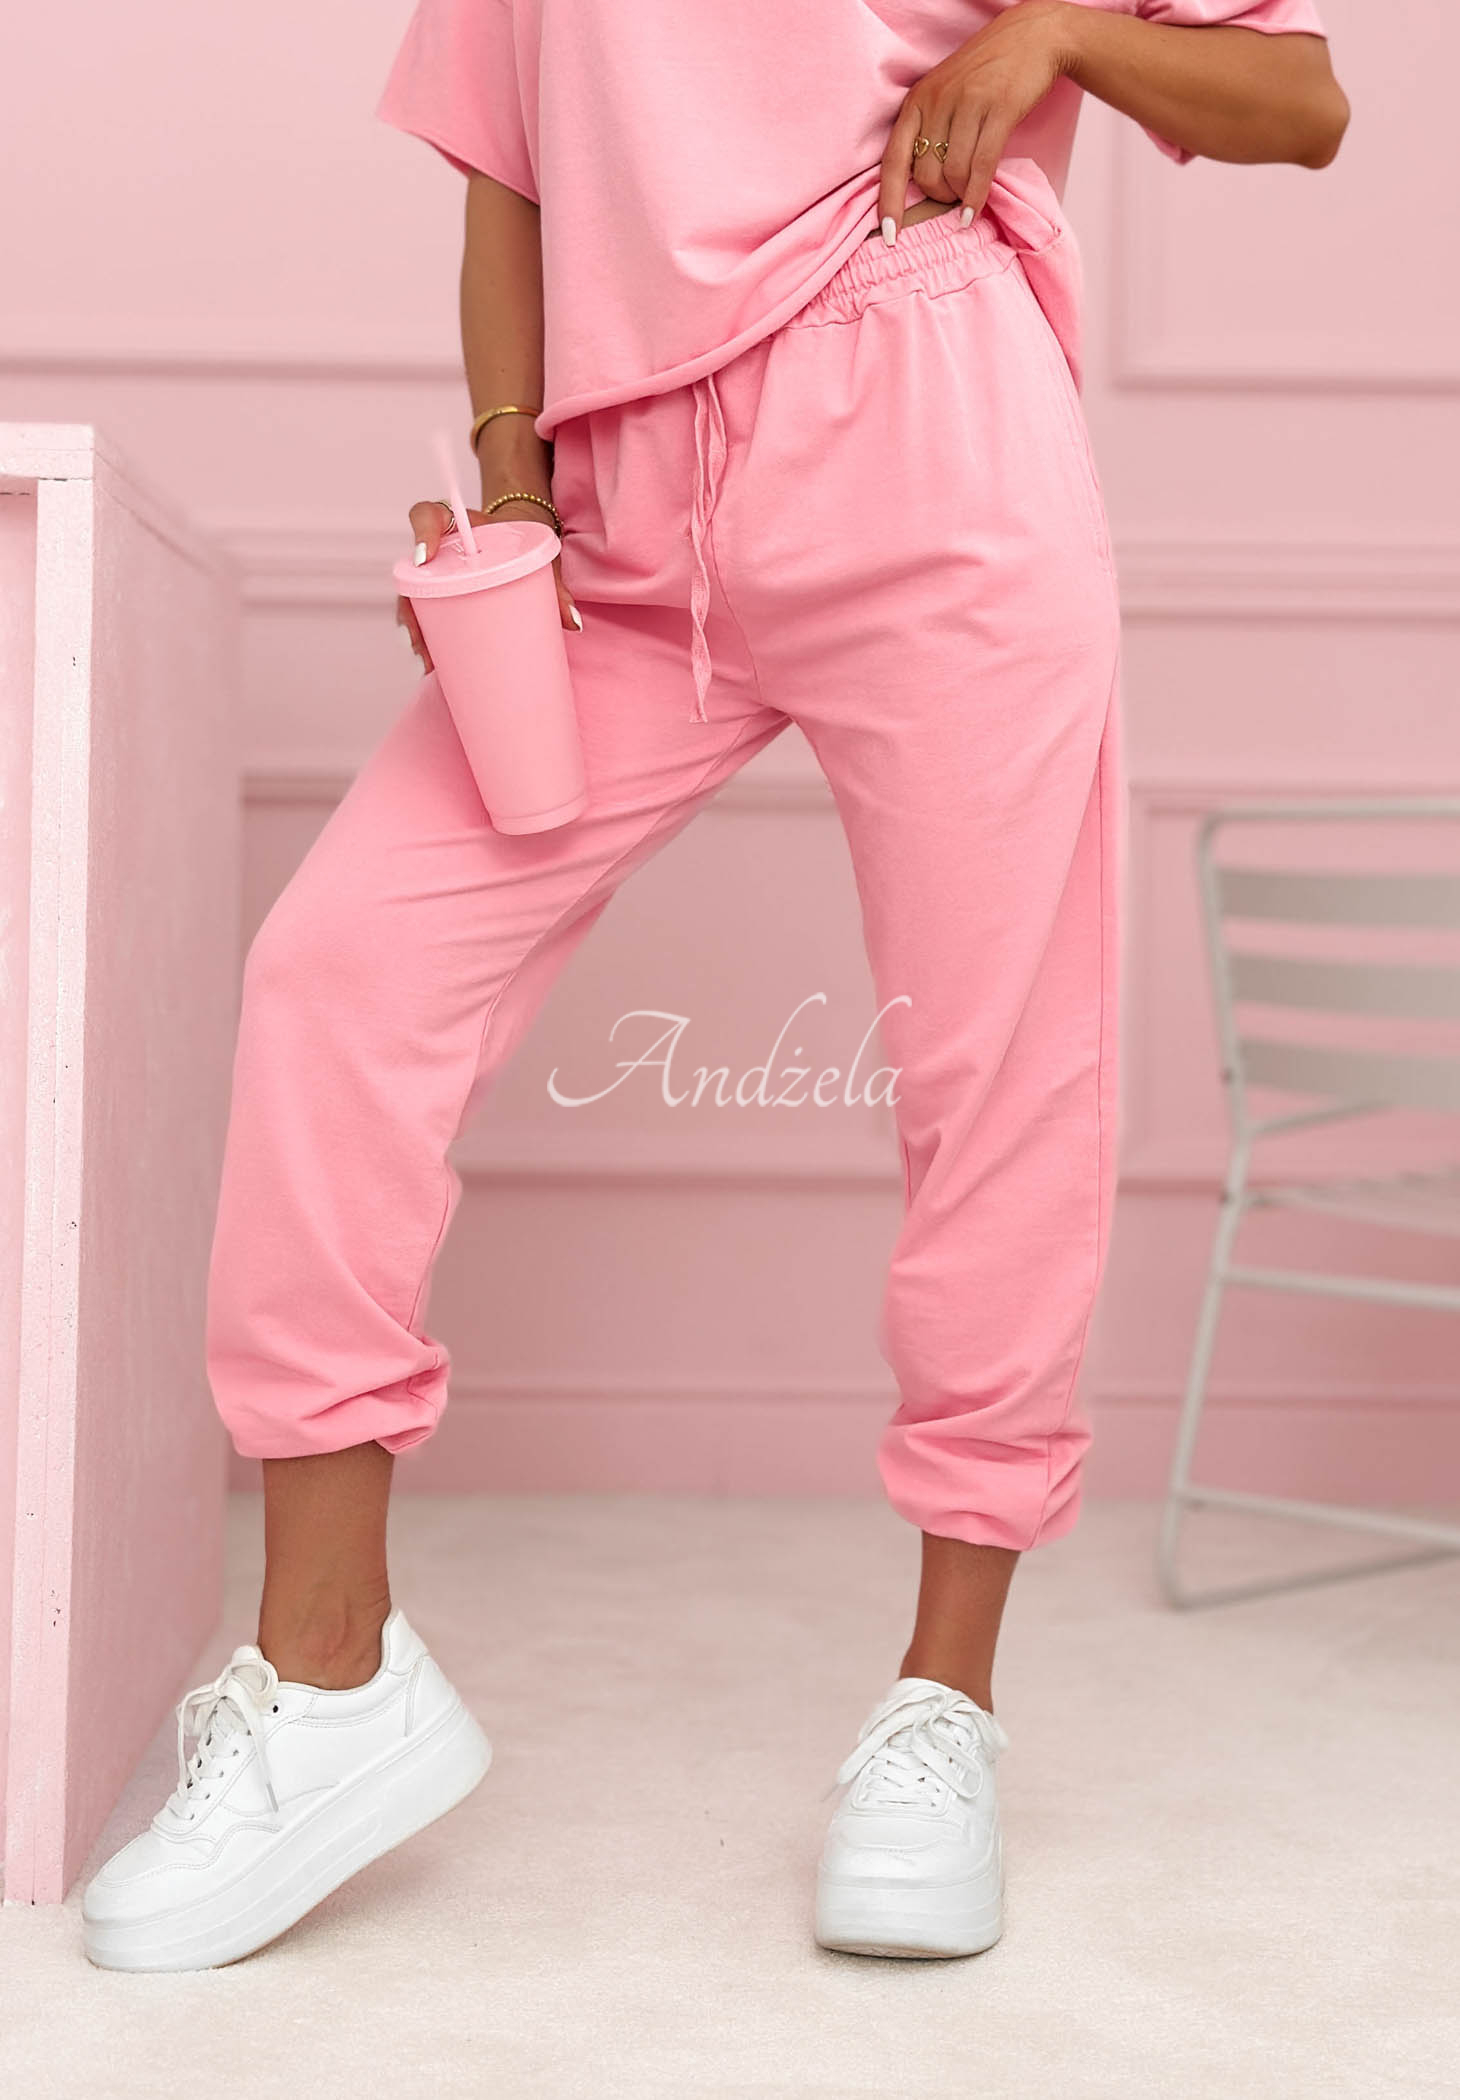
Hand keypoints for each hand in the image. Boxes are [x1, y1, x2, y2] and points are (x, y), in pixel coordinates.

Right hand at [395, 495, 581, 671]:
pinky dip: (430, 639)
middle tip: (421, 639)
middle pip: (412, 572)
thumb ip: (555, 585)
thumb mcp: (540, 557)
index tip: (423, 558)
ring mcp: (440, 575)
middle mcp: (442, 550)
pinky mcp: (445, 596)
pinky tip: (434, 663)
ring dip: (417, 631)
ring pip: (415, 598)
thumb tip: (572, 623)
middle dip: (412, 609)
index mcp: (459, 526)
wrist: (523, 543)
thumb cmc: (525, 545)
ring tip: (429, 660)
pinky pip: (429, 614)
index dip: (421, 533)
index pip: (427, 515)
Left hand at [878, 0, 1077, 240]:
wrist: (1033, 37)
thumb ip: (929, 130)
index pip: (893, 160)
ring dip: (960, 196)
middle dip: (938, 197)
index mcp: (917, 100)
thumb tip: (920, 184)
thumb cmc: (986, 73)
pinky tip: (974, 210)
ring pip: (953, 173)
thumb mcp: (945, 93)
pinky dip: (976, 194)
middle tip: (952, 198)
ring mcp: (968, 103)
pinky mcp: (998, 108)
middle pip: (926, 175)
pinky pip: (981, 166)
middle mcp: (937, 100)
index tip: (888, 235)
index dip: (889, 202)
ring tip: (967, 197)